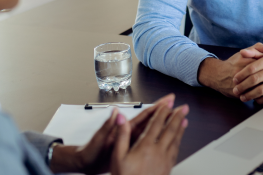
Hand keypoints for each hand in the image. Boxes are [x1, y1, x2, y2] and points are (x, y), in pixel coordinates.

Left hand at [49, 94, 175, 173]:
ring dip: (162, 122)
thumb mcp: (98, 139)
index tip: (168, 100)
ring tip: (174, 117)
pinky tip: (162, 136)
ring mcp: (130, 139)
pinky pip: (147, 140)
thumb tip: (114, 111)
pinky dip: (156, 136)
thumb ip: (107, 126)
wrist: (85, 162)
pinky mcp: (129, 147)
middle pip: (151, 119)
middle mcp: (128, 131)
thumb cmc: (90, 151)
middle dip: (164, 111)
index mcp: (123, 128)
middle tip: (176, 104)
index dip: (157, 107)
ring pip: (151, 129)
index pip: (144, 115)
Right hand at [110, 100, 188, 174]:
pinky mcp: (167, 168)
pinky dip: (179, 141)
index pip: (156, 124)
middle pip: (170, 129)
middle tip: (184, 107)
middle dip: (177, 116)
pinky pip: (176, 151)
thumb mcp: (117, 156)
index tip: (167, 103)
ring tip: (185, 119)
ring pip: (176, 140)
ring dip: (181, 128)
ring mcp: (165, 160)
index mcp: (145, 146)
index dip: (162, 112)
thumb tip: (121, 118)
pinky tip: (179, 139)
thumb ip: (121, 135)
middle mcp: (158, 152)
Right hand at [197, 43, 262, 96]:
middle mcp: (242, 72)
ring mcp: (239, 84)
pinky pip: (252, 96)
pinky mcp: (237, 94)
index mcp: (245, 61)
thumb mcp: (244, 52)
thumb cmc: (234, 63)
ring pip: (258, 88)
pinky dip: (258, 95)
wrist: (218, 75)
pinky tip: (262, 93)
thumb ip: (257, 48)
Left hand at [232, 52, 262, 103]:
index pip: (252, 67)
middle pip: (255, 79)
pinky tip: (254, 100)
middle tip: (236, 90)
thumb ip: (253, 52)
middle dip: (243, 86)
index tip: (235, 80)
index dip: (241, 75)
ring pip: (261, 90)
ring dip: (249, 95)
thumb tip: (242, 52)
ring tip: (242, 97)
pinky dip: (259, 100)